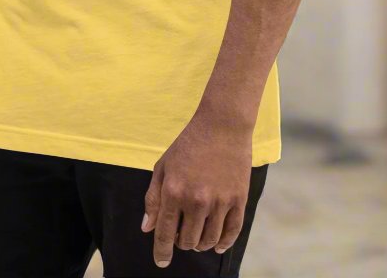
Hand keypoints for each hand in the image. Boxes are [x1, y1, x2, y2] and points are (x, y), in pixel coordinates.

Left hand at [141, 110, 253, 268]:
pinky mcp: (239, 199)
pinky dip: (223, 243)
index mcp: (174, 191)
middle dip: (182, 242)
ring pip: (209, 241)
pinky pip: (231, 233)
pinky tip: (218, 244)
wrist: (222, 125)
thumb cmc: (189, 143)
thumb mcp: (164, 166)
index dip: (162, 252)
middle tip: (182, 233)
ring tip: (198, 236)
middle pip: (188, 241)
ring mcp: (220, 201)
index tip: (161, 261)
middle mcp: (196, 200)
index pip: (165, 234)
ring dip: (201, 244)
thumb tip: (147, 228)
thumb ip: (153, 198)